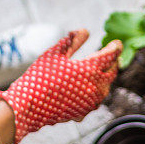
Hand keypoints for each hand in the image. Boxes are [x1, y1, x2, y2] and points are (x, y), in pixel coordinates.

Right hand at [0, 30, 121, 143]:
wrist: (28, 106)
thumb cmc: (39, 76)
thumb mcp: (55, 54)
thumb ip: (72, 41)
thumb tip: (84, 30)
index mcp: (90, 69)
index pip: (110, 55)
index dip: (115, 47)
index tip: (116, 43)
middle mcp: (95, 87)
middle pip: (112, 72)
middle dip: (113, 62)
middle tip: (111, 55)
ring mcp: (91, 102)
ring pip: (106, 87)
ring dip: (105, 77)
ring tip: (101, 69)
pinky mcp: (84, 112)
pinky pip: (95, 99)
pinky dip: (95, 91)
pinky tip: (88, 87)